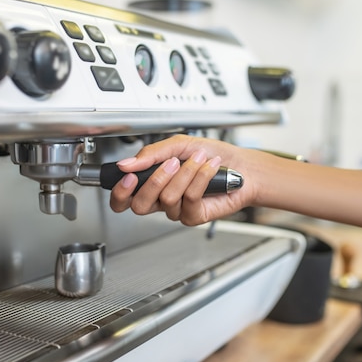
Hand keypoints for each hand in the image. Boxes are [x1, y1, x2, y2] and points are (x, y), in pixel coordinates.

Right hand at [109, 134, 256, 224]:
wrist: (241, 165)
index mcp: (151, 183)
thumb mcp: (177, 145)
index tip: (127, 176)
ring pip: (168, 198)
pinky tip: (209, 168)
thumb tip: (125, 164)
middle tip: (170, 164)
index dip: (120, 193)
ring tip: (199, 160)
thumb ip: (150, 154)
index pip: (123, 199)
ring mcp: (177, 210)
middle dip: (154, 181)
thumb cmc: (210, 154)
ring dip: (185, 173)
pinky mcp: (194, 216)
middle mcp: (161, 199)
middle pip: (139, 205)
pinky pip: (189, 198)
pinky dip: (200, 178)